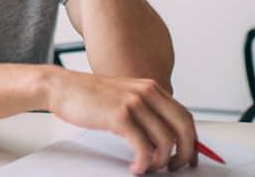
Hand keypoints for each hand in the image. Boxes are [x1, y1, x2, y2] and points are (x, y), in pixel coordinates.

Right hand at [47, 68, 197, 173]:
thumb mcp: (124, 95)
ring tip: (149, 168)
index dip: (192, 140)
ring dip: (161, 161)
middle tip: (175, 168)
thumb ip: (144, 108)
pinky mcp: (120, 116)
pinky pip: (144, 147)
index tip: (190, 157)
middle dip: (185, 153)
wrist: (62, 87)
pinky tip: (135, 166)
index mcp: (150, 87)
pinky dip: (144, 163)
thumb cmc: (89, 95)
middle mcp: (147, 92)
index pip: (184, 115)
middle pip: (183, 127)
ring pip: (166, 140)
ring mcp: (134, 103)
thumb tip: (162, 136)